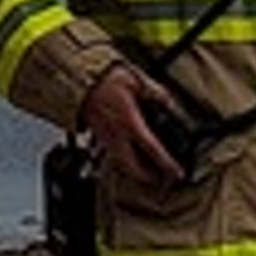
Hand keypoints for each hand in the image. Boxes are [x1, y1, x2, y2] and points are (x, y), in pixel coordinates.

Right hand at [79, 60, 188, 189]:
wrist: (76, 78)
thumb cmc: (103, 78)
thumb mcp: (135, 80)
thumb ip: (156, 93)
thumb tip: (171, 102)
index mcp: (129, 122)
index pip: (153, 149)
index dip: (168, 164)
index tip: (178, 172)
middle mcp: (116, 135)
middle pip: (133, 168)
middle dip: (148, 177)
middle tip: (161, 177)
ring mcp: (105, 137)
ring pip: (121, 164)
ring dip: (134, 170)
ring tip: (146, 169)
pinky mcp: (96, 134)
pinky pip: (112, 154)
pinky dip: (123, 159)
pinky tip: (128, 151)